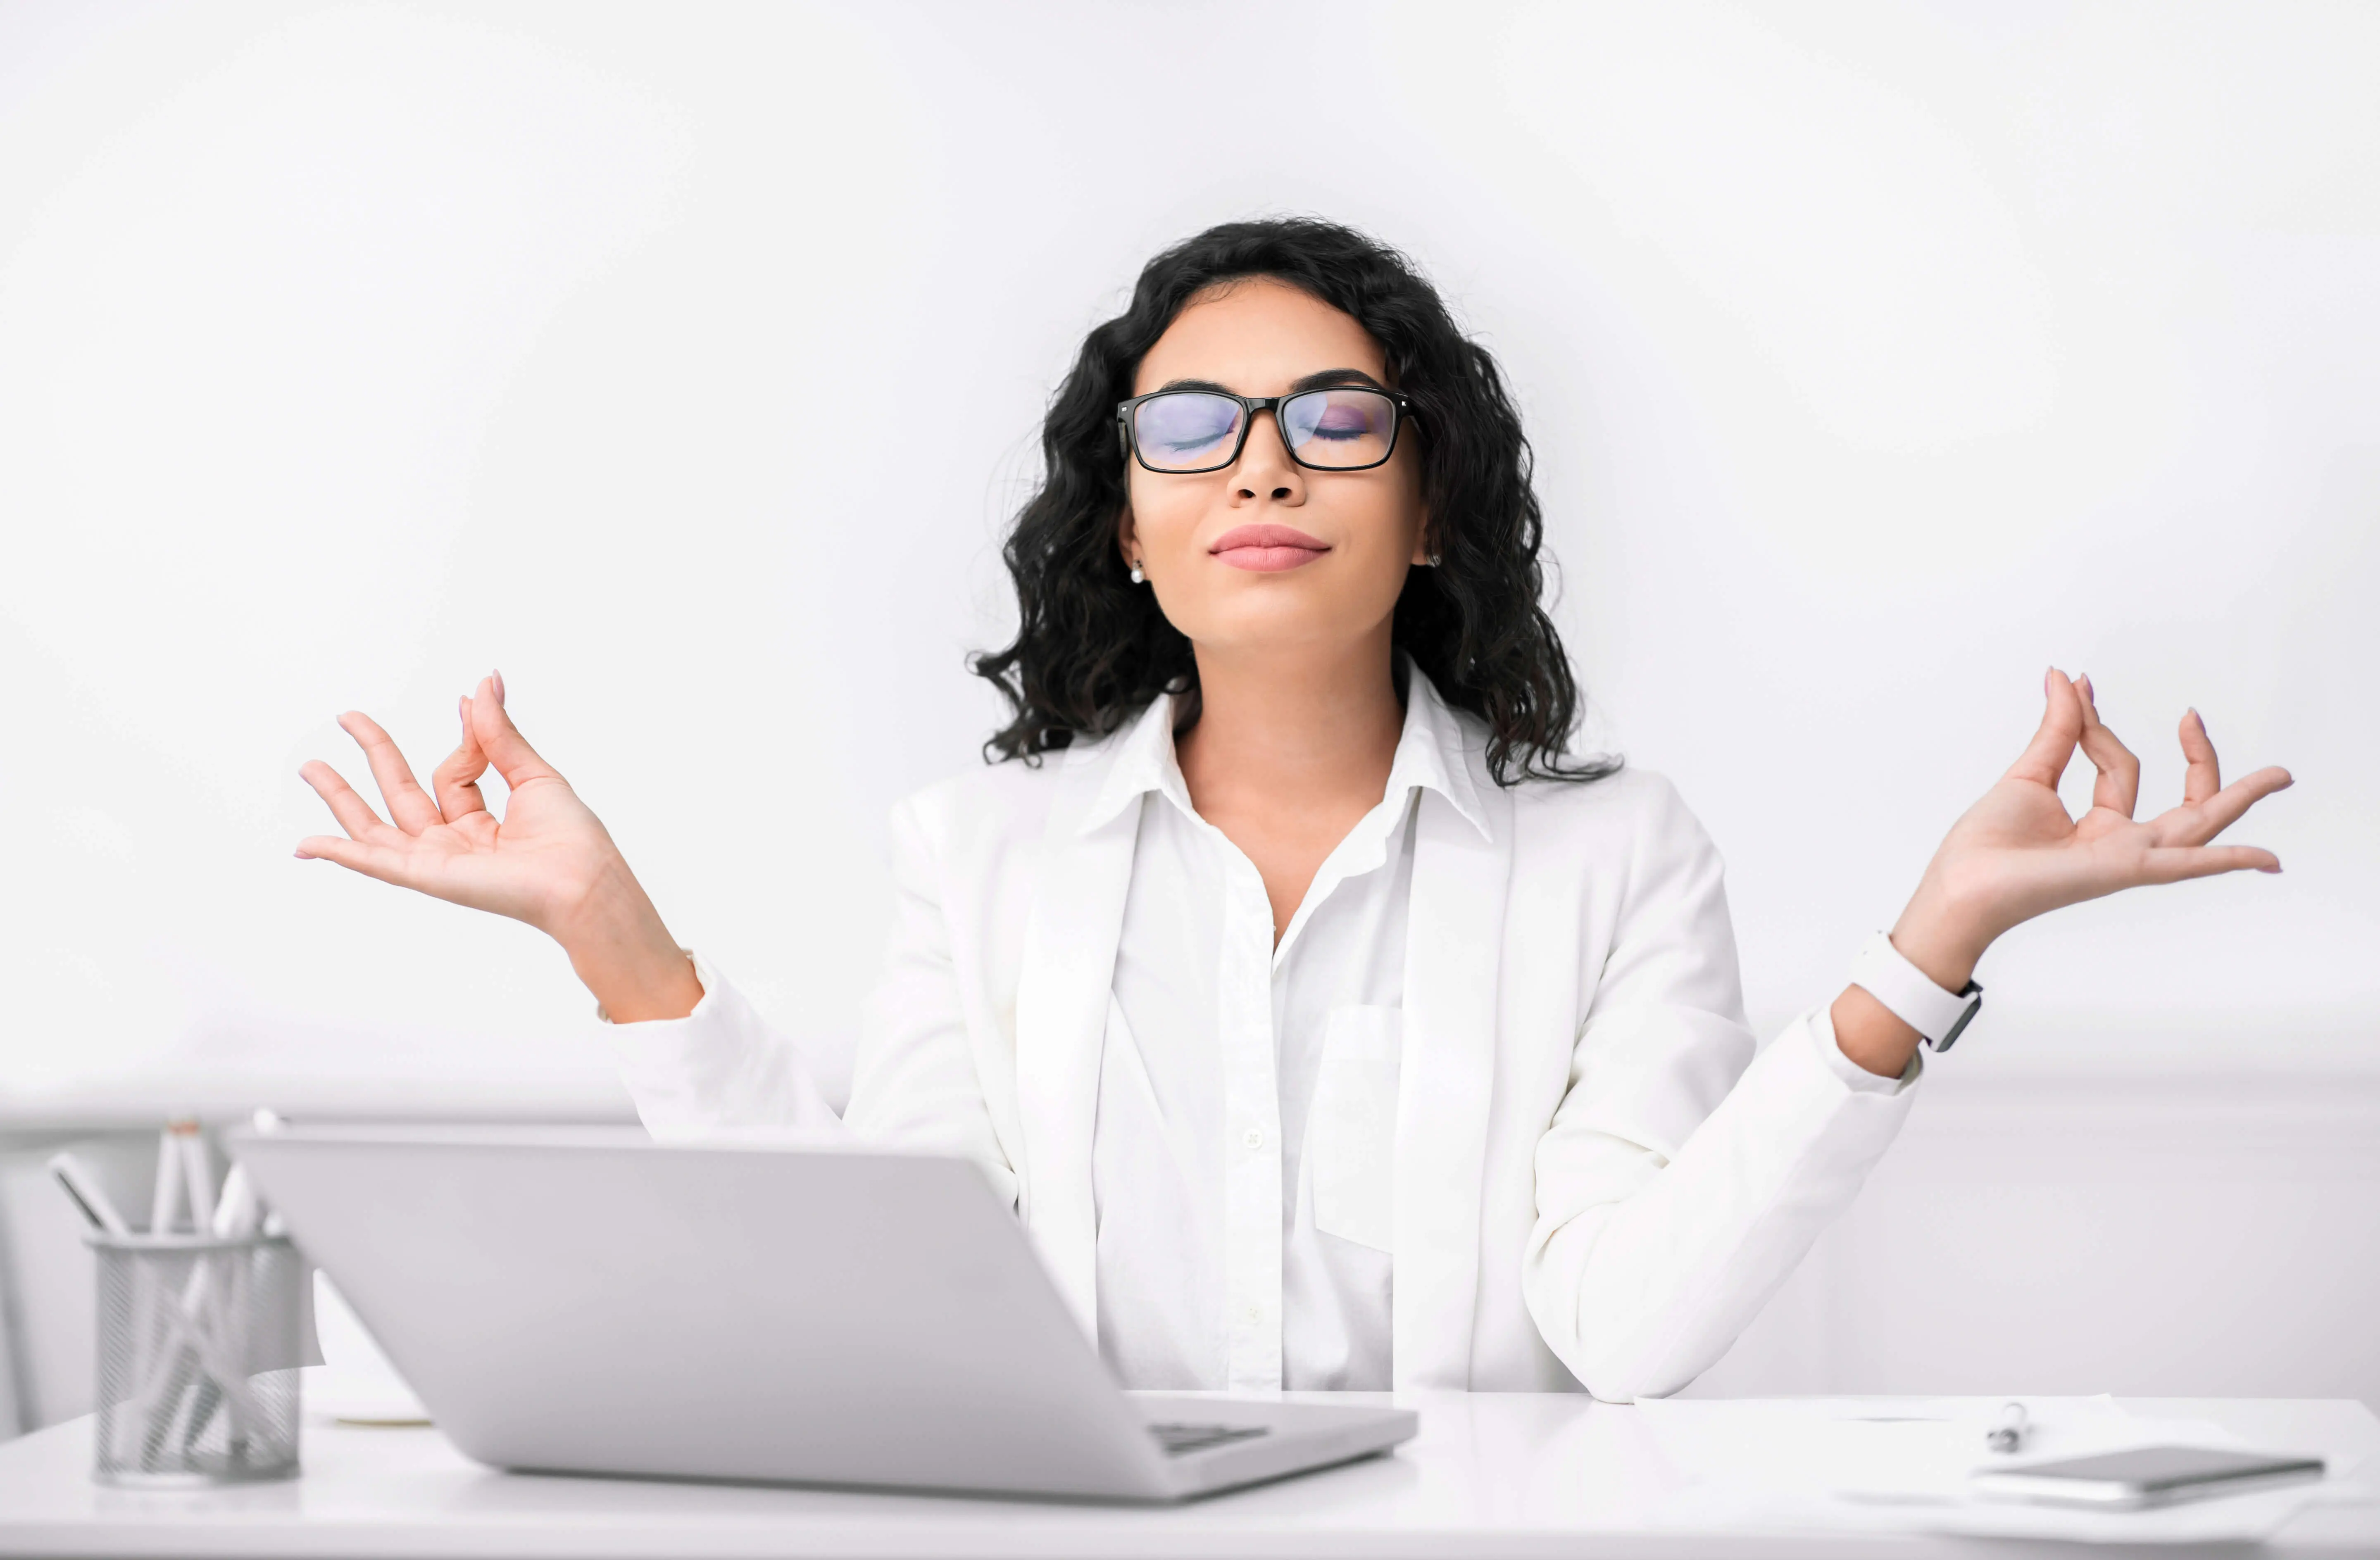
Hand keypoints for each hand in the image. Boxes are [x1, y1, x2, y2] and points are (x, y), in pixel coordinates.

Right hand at [295, 673, 703, 1020]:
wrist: (582, 880)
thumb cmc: (572, 838)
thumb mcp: (531, 773)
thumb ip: (497, 732)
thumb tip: (482, 683)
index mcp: (482, 822)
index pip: (454, 771)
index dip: (465, 734)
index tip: (470, 702)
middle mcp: (455, 842)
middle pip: (401, 791)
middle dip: (374, 754)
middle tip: (346, 717)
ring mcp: (437, 860)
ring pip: (376, 825)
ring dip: (341, 796)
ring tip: (310, 765)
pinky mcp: (426, 876)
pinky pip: (374, 862)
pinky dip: (339, 853)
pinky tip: (307, 845)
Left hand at [1834, 669, 2290, 1075]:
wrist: (1960, 886)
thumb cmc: (1986, 846)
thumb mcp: (2030, 774)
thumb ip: (2059, 729)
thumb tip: (2067, 677)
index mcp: (2099, 826)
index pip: (2120, 765)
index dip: (2097, 723)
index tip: (2079, 688)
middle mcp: (2121, 844)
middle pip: (2179, 800)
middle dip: (2199, 760)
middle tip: (2195, 716)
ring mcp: (2127, 859)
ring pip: (2198, 825)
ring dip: (2239, 799)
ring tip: (2281, 776)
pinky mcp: (2123, 869)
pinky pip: (2186, 865)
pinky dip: (2227, 859)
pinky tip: (2267, 859)